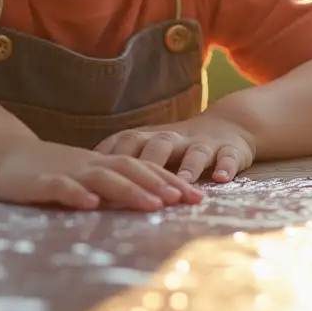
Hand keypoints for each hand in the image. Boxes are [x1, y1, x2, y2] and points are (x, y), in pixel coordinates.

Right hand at [0, 139, 203, 210]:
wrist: (4, 154)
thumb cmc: (49, 170)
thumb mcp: (84, 177)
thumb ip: (111, 188)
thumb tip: (149, 205)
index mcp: (102, 163)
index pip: (142, 168)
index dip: (170, 181)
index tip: (197, 197)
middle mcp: (90, 164)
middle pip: (131, 170)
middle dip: (160, 185)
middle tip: (186, 200)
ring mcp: (67, 170)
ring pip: (103, 177)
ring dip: (130, 190)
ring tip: (154, 204)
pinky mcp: (42, 180)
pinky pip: (61, 186)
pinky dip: (77, 193)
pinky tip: (91, 203)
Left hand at [94, 110, 255, 183]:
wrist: (229, 125)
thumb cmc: (179, 146)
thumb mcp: (150, 149)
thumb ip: (122, 162)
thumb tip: (81, 180)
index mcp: (151, 137)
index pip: (128, 142)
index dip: (110, 156)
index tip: (94, 174)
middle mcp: (175, 138)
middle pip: (159, 144)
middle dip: (148, 164)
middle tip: (136, 185)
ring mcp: (203, 143)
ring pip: (195, 151)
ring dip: (188, 166)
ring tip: (182, 185)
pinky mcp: (230, 149)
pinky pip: (229, 156)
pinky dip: (226, 166)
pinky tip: (221, 179)